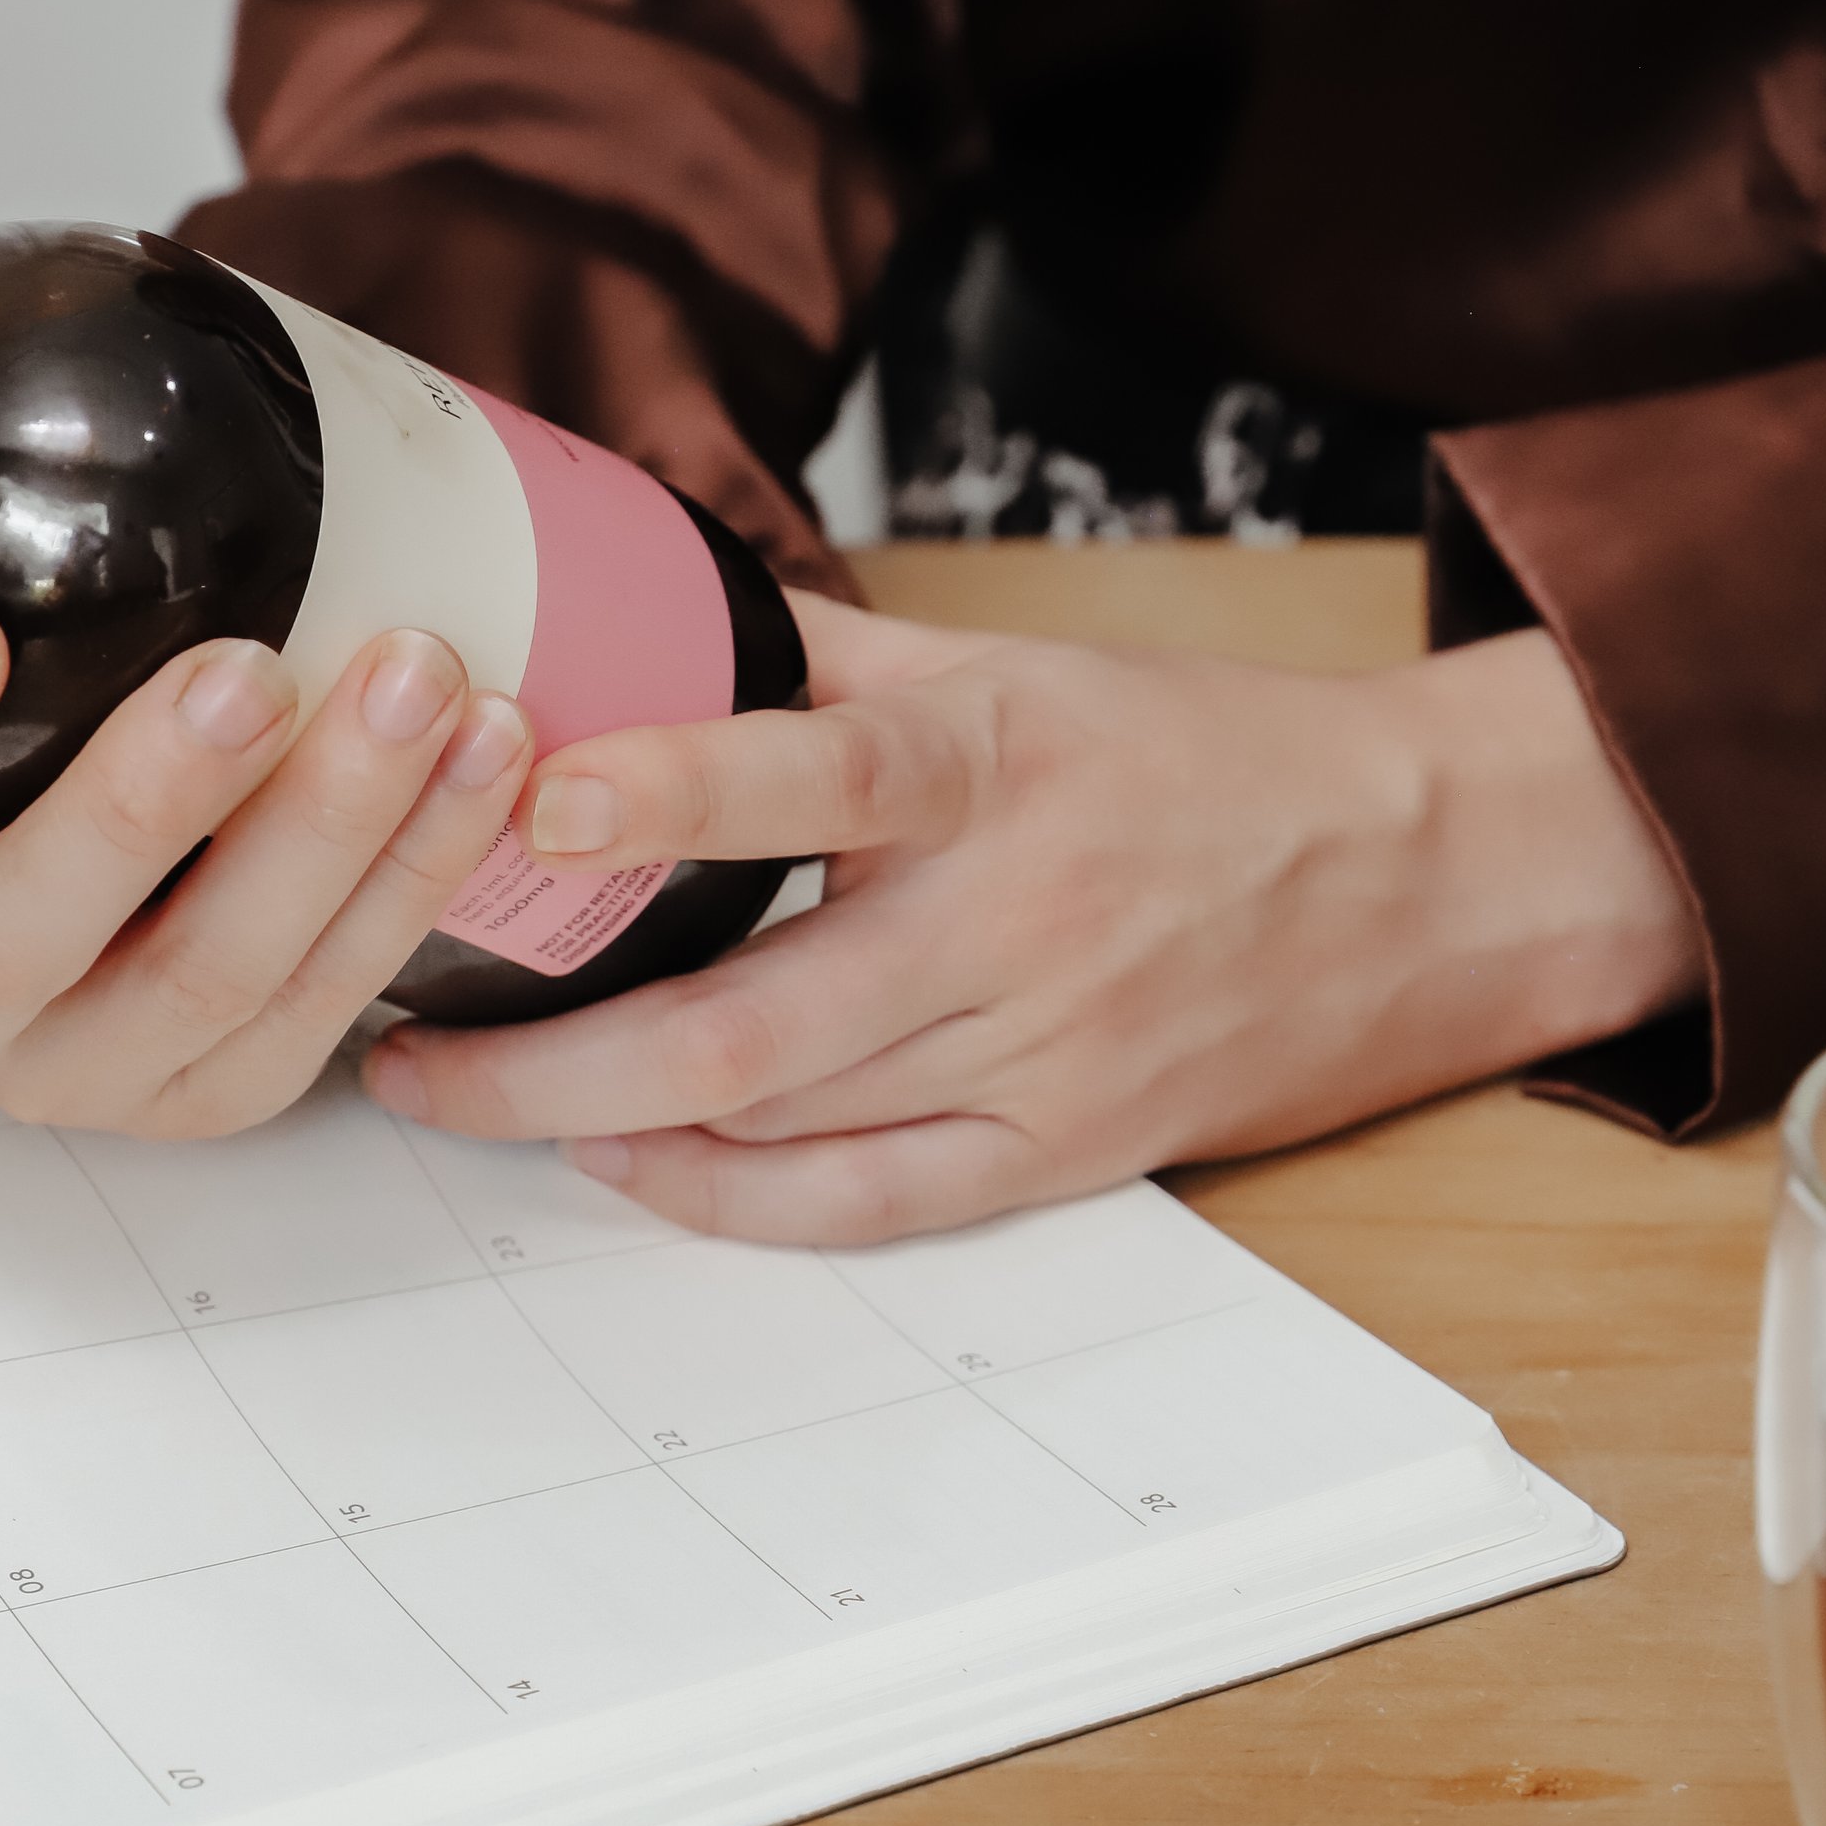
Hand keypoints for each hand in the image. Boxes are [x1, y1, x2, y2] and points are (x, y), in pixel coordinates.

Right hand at [0, 559, 530, 1135]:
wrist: (64, 880)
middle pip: (22, 933)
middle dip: (148, 798)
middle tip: (251, 670)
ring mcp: (74, 1069)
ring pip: (210, 975)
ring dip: (332, 824)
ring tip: (416, 680)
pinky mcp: (211, 1093)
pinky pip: (329, 995)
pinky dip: (418, 868)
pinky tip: (483, 754)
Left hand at [363, 591, 1703, 1242]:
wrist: (1417, 877)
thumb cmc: (1199, 754)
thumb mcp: (1021, 666)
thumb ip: (830, 664)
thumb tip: (641, 620)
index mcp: (1003, 761)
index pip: (823, 773)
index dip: (677, 789)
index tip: (538, 800)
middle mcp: (1020, 918)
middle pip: (756, 1017)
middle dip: (553, 1054)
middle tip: (407, 1045)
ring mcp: (1045, 1055)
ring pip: (786, 1120)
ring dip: (606, 1118)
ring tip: (472, 1092)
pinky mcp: (1068, 1153)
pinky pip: (867, 1205)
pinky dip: (732, 1197)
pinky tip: (629, 1162)